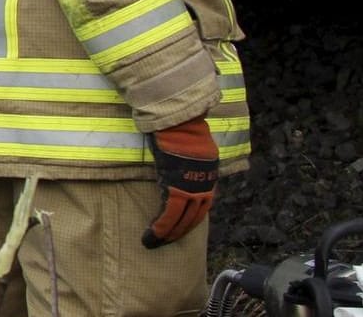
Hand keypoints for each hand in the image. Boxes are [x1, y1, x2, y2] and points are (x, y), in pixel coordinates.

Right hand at [143, 116, 217, 247]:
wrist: (177, 120)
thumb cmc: (178, 129)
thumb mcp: (189, 149)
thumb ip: (187, 162)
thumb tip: (179, 169)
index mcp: (209, 177)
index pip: (201, 207)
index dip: (188, 221)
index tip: (177, 230)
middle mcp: (204, 185)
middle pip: (193, 217)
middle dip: (178, 232)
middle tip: (164, 242)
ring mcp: (192, 187)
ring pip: (182, 218)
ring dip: (168, 233)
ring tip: (155, 242)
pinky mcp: (178, 187)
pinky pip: (170, 212)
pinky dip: (161, 225)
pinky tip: (153, 234)